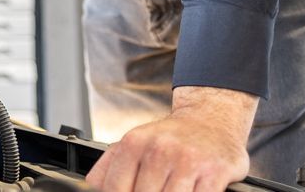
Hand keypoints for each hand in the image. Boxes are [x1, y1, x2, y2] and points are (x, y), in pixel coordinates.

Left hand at [85, 86, 255, 191]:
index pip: (115, 188)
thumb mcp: (135, 142)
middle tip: (154, 190)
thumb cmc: (171, 137)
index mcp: (134, 143)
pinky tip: (190, 191)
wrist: (212, 119)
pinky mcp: (214, 172)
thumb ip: (109, 167)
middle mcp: (159, 149)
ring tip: (167, 190)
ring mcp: (188, 161)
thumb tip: (91, 187)